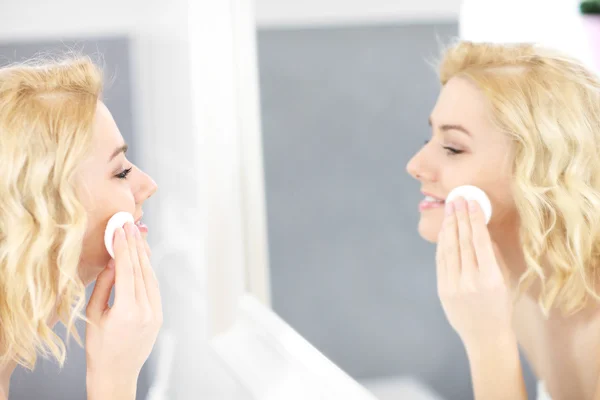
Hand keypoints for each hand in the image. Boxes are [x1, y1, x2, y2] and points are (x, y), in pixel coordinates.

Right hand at [85, 222, 162, 397]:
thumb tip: (112, 261)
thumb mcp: (94, 316)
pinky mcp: (159, 316)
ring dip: (143, 255)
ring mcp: (156, 314)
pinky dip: (147, 270)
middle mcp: (147, 311)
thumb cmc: (99, 349)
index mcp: (127, 312)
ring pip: (151, 277)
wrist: (117, 375)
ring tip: (135, 235)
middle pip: (142, 270)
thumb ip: (104, 286)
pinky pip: (154, 287)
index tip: (119, 229)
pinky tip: (142, 258)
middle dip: (135, 244)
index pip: (126, 270)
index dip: (122, 247)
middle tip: (129, 224)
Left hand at [436, 197, 513, 347]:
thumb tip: (481, 232)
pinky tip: (445, 230)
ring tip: (450, 209)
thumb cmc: (500, 307)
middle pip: (462, 241)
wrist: (485, 337)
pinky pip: (441, 261)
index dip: (474, 219)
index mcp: (490, 278)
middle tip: (457, 198)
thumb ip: (493, 256)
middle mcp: (470, 280)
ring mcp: (453, 285)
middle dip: (459, 217)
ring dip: (449, 226)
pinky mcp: (442, 289)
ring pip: (449, 249)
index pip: (479, 241)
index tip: (472, 202)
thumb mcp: (504, 280)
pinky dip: (442, 243)